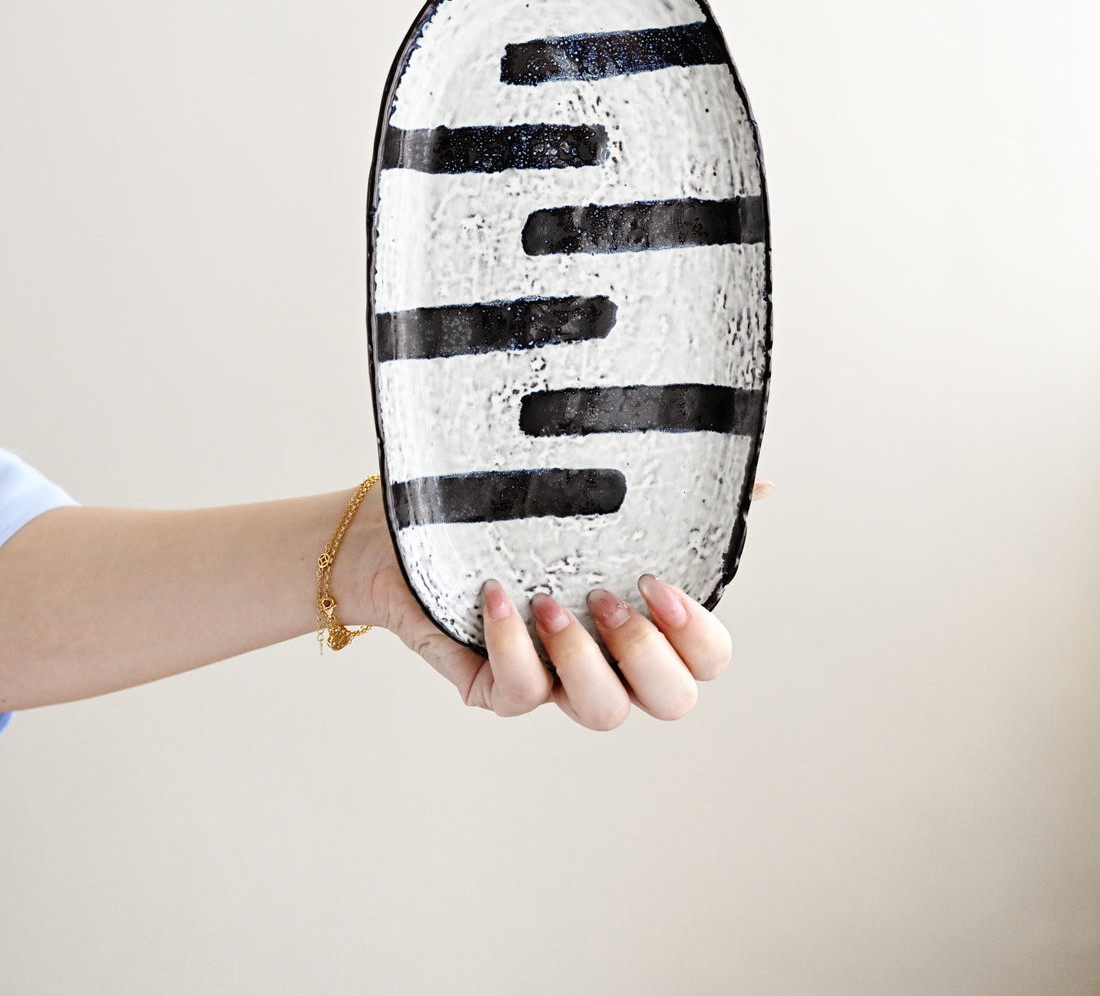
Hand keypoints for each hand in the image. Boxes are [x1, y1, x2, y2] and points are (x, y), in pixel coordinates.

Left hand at [358, 479, 773, 729]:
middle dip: (645, 653)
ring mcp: (557, 682)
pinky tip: (498, 596)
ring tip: (548, 602)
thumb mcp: (589, 496)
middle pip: (673, 702)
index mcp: (645, 620)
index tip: (656, 581)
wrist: (407, 529)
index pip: (708, 658)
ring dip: (582, 661)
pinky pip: (520, 695)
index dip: (697, 633)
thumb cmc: (510, 513)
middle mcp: (610, 660)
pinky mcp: (499, 690)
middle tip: (605, 598)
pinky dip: (512, 645)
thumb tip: (758, 482)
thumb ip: (674, 498)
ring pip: (603, 714)